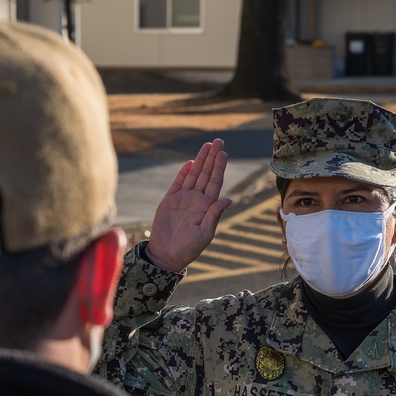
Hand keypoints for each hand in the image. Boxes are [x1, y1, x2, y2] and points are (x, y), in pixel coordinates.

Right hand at [145, 138, 232, 272]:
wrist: (166, 254)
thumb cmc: (188, 248)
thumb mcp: (205, 234)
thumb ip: (214, 215)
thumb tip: (228, 199)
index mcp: (207, 206)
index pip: (215, 182)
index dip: (219, 167)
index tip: (223, 153)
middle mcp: (197, 200)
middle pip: (206, 174)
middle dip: (212, 158)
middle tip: (218, 141)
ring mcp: (183, 198)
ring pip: (194, 175)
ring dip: (200, 160)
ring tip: (207, 145)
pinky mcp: (170, 200)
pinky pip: (178, 182)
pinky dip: (183, 172)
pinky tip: (191, 162)